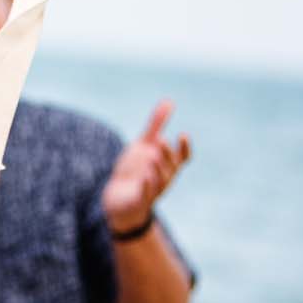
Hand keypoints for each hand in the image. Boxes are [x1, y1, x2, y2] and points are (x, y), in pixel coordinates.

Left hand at [102, 100, 190, 234]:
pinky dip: (146, 186)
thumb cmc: (135, 170)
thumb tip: (169, 101)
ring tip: (153, 157)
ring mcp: (153, 190)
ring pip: (160, 181)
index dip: (184, 148)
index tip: (183, 134)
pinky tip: (144, 178)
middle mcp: (164, 178)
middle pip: (170, 167)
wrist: (118, 199)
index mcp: (167, 165)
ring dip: (158, 169)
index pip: (182, 158)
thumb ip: (156, 125)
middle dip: (167, 154)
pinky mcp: (139, 200)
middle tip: (160, 140)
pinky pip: (145, 194)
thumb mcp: (144, 145)